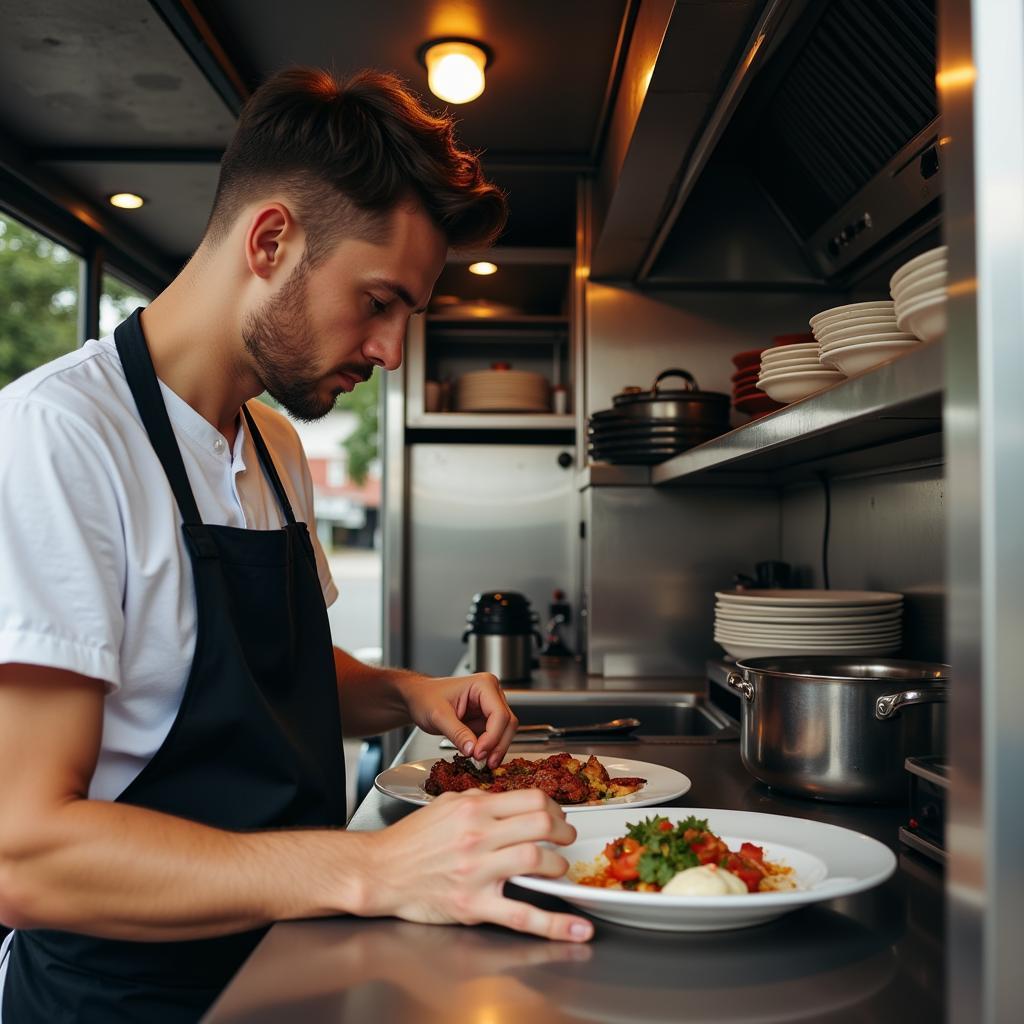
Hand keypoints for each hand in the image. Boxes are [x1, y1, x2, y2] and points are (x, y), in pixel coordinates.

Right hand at [356, 789, 593, 942]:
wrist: (379, 871)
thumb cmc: (409, 841)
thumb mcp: (445, 805)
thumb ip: (479, 800)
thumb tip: (508, 801)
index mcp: (473, 809)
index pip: (532, 800)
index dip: (554, 809)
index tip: (558, 818)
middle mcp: (478, 836)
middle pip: (541, 824)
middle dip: (563, 832)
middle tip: (566, 839)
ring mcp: (477, 871)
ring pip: (535, 858)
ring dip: (557, 864)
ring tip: (556, 869)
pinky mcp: (474, 905)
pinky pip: (521, 914)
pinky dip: (554, 923)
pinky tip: (577, 929)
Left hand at [398, 671, 517, 766]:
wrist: (418, 698)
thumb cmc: (426, 698)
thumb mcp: (438, 716)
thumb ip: (457, 733)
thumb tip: (473, 750)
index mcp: (483, 685)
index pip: (499, 714)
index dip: (492, 737)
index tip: (479, 753)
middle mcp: (492, 693)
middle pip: (507, 723)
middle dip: (497, 745)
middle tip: (484, 762)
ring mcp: (490, 706)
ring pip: (505, 731)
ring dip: (495, 748)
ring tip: (481, 762)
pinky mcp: (486, 718)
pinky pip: (495, 736)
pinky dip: (489, 748)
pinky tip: (479, 756)